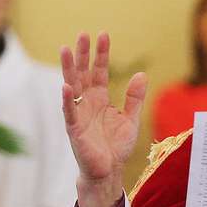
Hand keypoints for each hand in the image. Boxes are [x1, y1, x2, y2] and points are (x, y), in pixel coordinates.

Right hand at [60, 32, 147, 206]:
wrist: (109, 172)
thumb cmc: (116, 147)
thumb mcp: (131, 118)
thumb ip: (134, 97)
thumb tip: (141, 74)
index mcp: (99, 99)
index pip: (99, 72)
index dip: (101, 54)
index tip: (103, 35)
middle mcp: (87, 103)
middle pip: (83, 74)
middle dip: (83, 54)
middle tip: (82, 34)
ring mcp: (79, 115)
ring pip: (72, 87)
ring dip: (69, 69)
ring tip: (66, 49)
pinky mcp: (74, 130)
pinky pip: (69, 112)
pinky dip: (67, 100)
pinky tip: (65, 86)